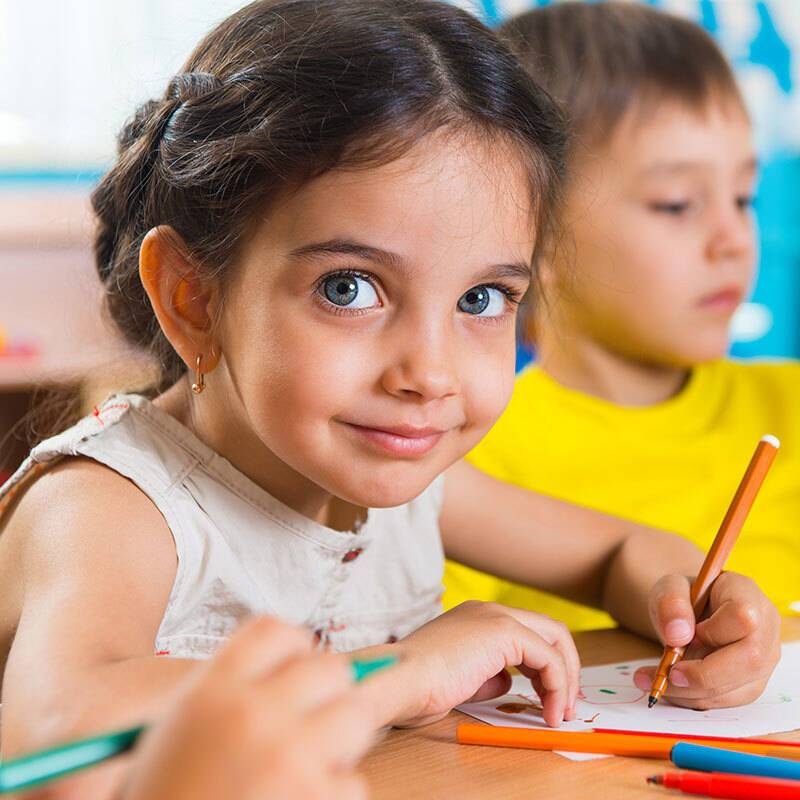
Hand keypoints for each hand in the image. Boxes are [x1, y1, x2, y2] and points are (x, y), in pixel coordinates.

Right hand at [122, 617, 374, 799]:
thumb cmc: (168, 795)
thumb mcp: (180, 730)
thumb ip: (234, 692)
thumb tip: (305, 669)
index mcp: (212, 690)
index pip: (277, 631)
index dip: (295, 647)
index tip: (298, 666)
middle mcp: (251, 714)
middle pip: (330, 667)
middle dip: (329, 693)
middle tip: (313, 719)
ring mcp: (287, 757)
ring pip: (357, 715)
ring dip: (342, 739)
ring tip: (311, 763)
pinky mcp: (314, 798)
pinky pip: (353, 780)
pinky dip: (335, 793)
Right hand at [381, 601, 579, 727]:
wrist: (401, 679)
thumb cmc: (419, 686)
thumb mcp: (463, 679)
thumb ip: (489, 675)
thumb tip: (508, 682)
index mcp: (476, 617)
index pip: (527, 633)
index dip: (546, 667)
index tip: (550, 698)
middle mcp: (489, 610)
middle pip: (549, 631)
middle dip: (566, 669)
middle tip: (565, 705)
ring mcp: (496, 616)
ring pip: (555, 639)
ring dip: (565, 679)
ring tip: (559, 712)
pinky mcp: (503, 631)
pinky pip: (549, 657)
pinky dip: (558, 685)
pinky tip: (549, 709)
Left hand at [634, 572, 780, 708]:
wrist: (688, 614)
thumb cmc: (683, 598)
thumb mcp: (668, 589)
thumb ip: (670, 603)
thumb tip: (678, 636)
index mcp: (746, 593)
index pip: (743, 617)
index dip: (714, 631)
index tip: (688, 635)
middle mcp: (765, 627)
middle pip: (750, 660)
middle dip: (704, 675)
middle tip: (668, 674)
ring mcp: (764, 658)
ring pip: (739, 688)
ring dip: (693, 692)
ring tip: (657, 682)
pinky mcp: (752, 682)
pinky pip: (728, 700)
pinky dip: (695, 698)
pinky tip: (672, 688)